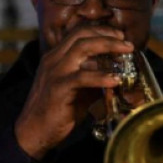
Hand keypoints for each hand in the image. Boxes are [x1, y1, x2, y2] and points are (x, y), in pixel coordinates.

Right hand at [15, 25, 132, 158]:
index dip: (100, 30)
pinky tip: (115, 80)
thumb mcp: (79, 90)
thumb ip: (93, 78)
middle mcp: (54, 59)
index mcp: (56, 57)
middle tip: (127, 42)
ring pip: (82, 48)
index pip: (78, 33)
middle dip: (108, 34)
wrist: (34, 132)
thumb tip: (117, 74)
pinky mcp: (58, 88)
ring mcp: (54, 72)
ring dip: (107, 46)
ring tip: (126, 51)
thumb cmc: (58, 111)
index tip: (120, 36)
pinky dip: (101, 77)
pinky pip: (82, 77)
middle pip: (82, 35)